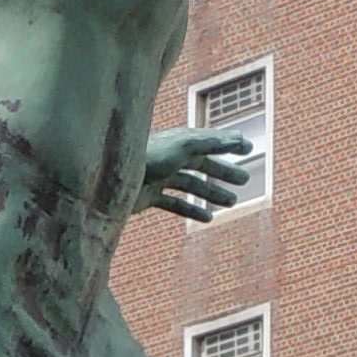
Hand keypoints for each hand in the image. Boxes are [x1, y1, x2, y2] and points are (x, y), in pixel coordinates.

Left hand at [137, 124, 259, 223]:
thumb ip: (210, 141)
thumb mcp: (182, 146)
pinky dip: (191, 210)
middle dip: (223, 171)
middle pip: (201, 163)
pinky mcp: (147, 196)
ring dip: (212, 192)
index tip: (249, 147)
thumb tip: (238, 138)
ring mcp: (157, 176)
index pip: (209, 140)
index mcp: (178, 141)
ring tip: (232, 202)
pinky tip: (208, 218)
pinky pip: (174, 203)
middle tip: (245, 180)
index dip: (229, 142)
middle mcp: (168, 157)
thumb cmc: (144, 158)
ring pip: (190, 184)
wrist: (106, 181)